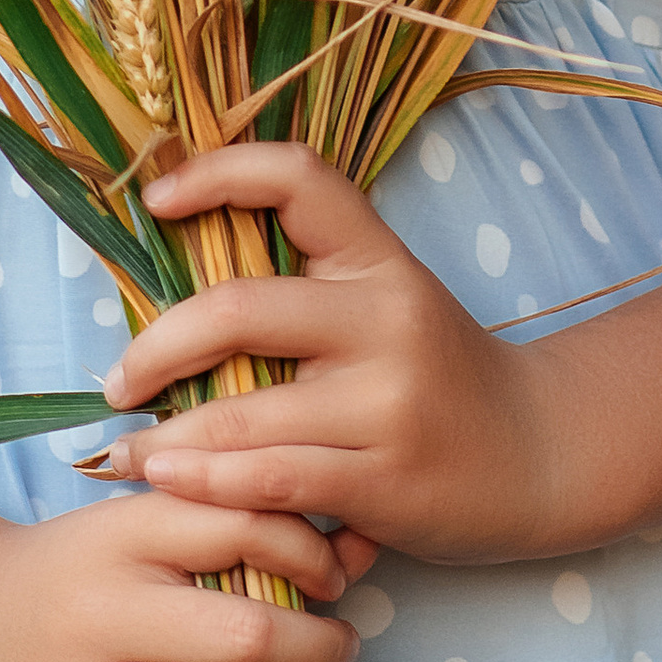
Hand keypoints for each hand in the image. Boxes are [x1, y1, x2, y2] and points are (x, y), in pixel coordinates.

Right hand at [0, 484, 379, 661]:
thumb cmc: (71, 570)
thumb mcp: (132, 524)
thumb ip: (225, 523)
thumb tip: (353, 546)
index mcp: (119, 536)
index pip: (241, 528)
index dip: (310, 554)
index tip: (337, 577)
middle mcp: (98, 614)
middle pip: (241, 636)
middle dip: (317, 647)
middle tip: (346, 647)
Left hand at [96, 144, 565, 563]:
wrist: (544, 454)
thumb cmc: (440, 379)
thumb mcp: (389, 308)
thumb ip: (308, 290)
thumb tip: (179, 283)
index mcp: (380, 260)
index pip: (301, 178)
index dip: (219, 172)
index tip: (156, 199)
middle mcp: (386, 316)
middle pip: (238, 310)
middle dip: (156, 348)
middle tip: (117, 382)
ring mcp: (388, 397)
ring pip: (242, 413)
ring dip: (165, 440)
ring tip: (127, 454)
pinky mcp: (386, 474)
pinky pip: (275, 479)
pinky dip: (212, 487)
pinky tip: (176, 488)